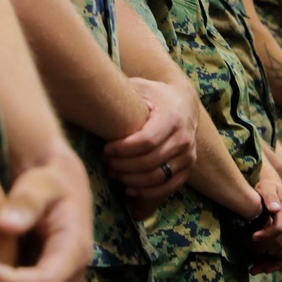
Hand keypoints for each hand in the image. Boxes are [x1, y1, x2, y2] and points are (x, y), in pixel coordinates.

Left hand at [103, 75, 197, 198]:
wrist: (184, 102)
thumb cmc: (154, 95)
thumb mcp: (140, 87)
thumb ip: (122, 94)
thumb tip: (93, 98)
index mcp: (171, 117)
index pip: (146, 141)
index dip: (123, 150)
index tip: (106, 149)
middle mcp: (183, 138)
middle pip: (149, 162)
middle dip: (123, 166)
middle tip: (106, 162)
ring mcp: (188, 155)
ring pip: (157, 178)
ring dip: (131, 181)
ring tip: (114, 173)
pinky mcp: (188, 168)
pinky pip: (168, 188)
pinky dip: (148, 194)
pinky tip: (129, 190)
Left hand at [249, 163, 281, 272]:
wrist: (270, 186)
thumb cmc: (265, 186)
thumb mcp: (266, 186)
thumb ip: (269, 196)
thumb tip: (275, 209)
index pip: (279, 228)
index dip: (265, 235)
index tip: (252, 238)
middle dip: (265, 249)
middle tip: (249, 254)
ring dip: (270, 261)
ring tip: (254, 268)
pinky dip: (276, 263)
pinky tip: (264, 269)